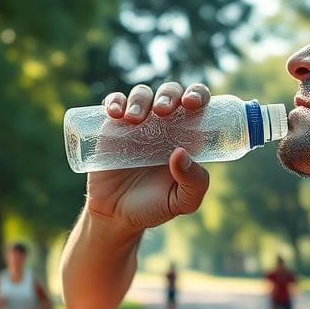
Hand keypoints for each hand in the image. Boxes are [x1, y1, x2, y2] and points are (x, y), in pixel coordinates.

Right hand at [87, 82, 210, 233]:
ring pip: (142, 94)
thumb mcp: (182, 201)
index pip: (197, 103)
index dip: (197, 94)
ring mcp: (137, 123)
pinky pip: (114, 103)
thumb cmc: (153, 207)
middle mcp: (163, 124)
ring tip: (135, 119)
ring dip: (141, 98)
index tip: (191, 104)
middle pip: (170, 93)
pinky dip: (114, 101)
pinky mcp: (112, 127)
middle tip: (163, 111)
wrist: (116, 215)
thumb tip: (181, 153)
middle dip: (168, 94)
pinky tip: (115, 113)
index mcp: (186, 135)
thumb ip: (194, 183)